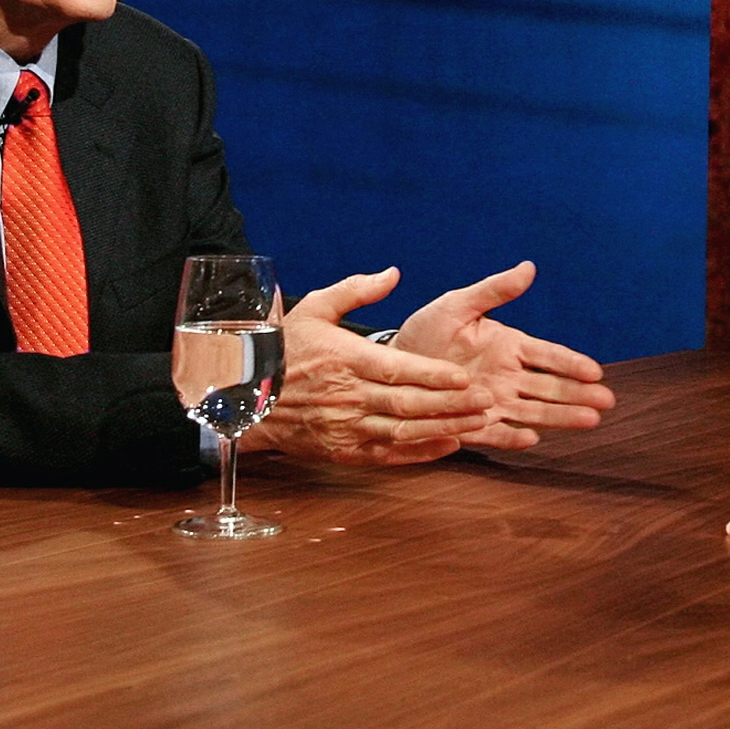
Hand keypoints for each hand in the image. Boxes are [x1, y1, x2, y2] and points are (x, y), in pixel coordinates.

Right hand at [249, 269, 492, 464]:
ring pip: (403, 431)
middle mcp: (348, 395)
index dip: (434, 375)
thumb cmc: (285, 348)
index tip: (464, 377)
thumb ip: (355, 289)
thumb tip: (393, 274)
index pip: (398, 369)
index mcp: (346, 359)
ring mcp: (346, 426)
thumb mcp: (314, 307)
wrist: (243, 396)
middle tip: (486, 401)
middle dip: (451, 404)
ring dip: (443, 429)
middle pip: (408, 403)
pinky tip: (448, 446)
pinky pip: (388, 455)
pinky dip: (420, 453)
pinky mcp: (343, 451)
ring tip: (477, 423)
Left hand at [391, 261, 614, 450]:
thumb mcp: (456, 305)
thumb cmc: (425, 332)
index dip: (572, 363)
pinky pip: (496, 433)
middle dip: (578, 394)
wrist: (391, 366)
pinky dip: (512, 437)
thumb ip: (493, 290)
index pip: (548, 355)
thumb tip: (529, 268)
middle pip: (549, 387)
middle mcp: (506, 376)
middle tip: (607, 403)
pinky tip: (531, 439)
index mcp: (508, 345)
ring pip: (533, 411)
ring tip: (590, 422)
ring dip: (561, 417)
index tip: (596, 371)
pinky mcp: (472, 424)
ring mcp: (492, 402)